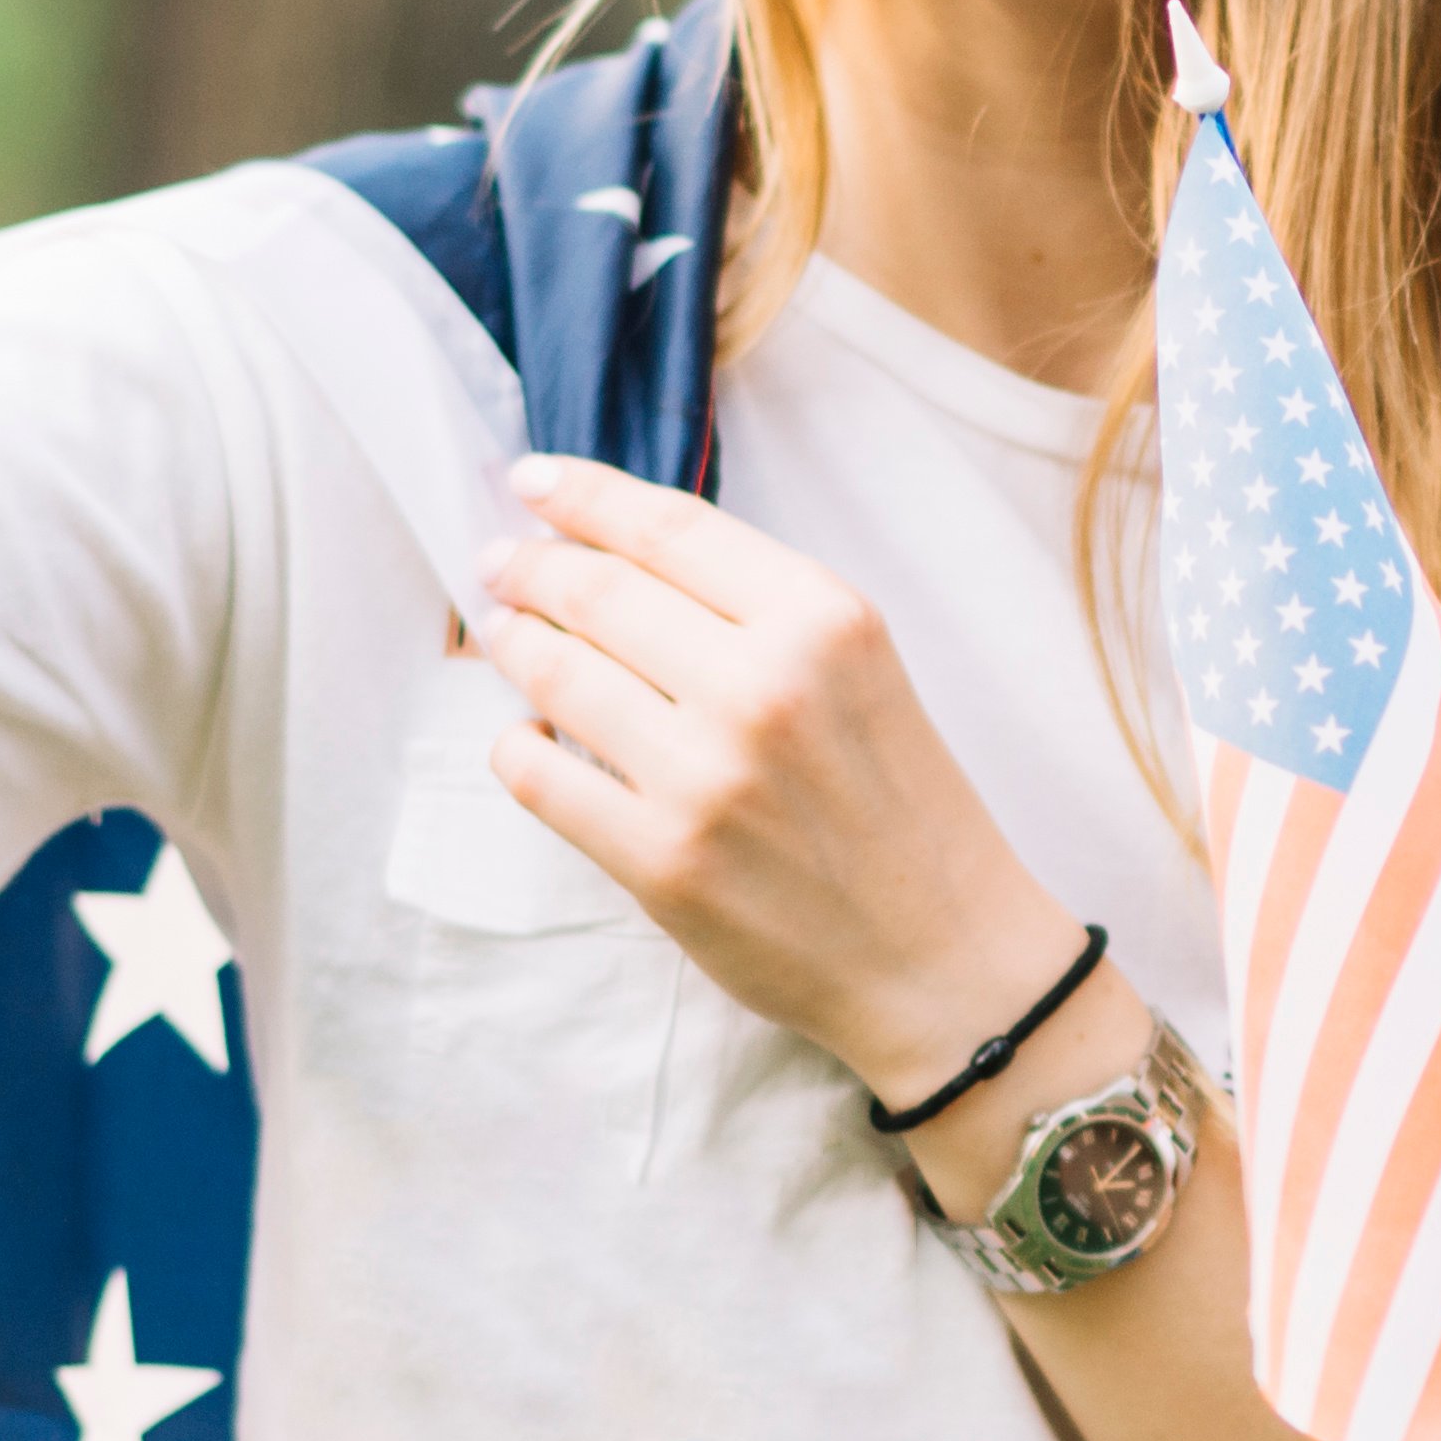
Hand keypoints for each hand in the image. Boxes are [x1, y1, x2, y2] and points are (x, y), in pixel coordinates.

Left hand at [464, 457, 1083, 1099]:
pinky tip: (521, 739)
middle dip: (530, 566)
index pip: (667, 527)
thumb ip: (760, 609)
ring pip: (556, 675)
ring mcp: (705, 777)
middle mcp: (762, 687)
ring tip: (505, 636)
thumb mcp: (864, 669)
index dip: (582, 496)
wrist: (943, 957)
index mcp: (823, 621)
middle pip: (598, 591)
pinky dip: (512, 748)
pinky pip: (539, 780)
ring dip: (513, 645)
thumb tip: (618, 556)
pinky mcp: (661, 860)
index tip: (529, 483)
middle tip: (498, 563)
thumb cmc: (901, 806)